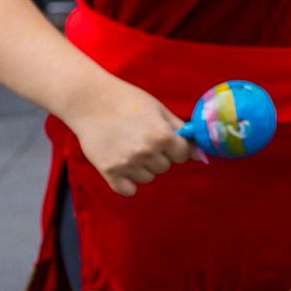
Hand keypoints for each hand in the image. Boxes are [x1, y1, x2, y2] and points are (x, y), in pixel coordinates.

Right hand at [65, 74, 194, 195]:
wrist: (89, 100)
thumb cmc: (128, 101)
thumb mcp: (159, 110)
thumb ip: (182, 132)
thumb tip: (201, 155)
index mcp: (162, 136)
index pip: (182, 155)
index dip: (174, 147)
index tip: (162, 138)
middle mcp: (146, 152)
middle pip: (165, 167)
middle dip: (158, 155)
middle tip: (140, 138)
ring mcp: (127, 163)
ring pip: (147, 178)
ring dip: (142, 167)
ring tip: (127, 146)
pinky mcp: (109, 172)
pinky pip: (128, 190)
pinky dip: (127, 181)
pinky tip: (121, 163)